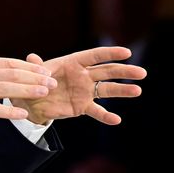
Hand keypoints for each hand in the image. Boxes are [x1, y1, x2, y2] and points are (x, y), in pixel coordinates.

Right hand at [0, 58, 57, 127]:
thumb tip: (0, 74)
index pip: (7, 63)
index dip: (28, 67)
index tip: (44, 70)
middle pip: (10, 74)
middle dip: (34, 77)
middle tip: (51, 81)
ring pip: (5, 88)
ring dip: (27, 90)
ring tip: (44, 93)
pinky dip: (9, 111)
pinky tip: (22, 114)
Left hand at [11, 47, 145, 124]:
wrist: (32, 102)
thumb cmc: (35, 81)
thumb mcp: (34, 73)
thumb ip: (37, 67)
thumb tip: (32, 57)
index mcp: (74, 62)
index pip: (95, 56)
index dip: (110, 54)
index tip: (127, 53)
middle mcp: (83, 75)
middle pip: (107, 71)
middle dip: (124, 72)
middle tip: (141, 73)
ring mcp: (85, 91)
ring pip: (107, 90)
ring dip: (122, 90)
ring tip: (137, 90)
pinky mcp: (82, 107)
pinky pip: (96, 111)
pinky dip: (106, 116)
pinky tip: (116, 120)